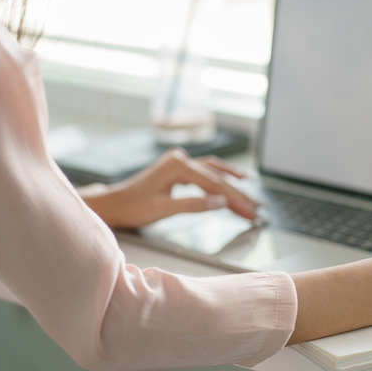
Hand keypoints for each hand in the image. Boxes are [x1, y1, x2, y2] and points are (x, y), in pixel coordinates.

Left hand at [81, 149, 257, 228]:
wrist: (115, 204)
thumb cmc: (133, 207)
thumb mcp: (162, 210)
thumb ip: (192, 205)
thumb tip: (219, 203)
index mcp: (177, 165)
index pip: (213, 184)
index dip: (234, 199)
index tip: (249, 210)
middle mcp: (180, 159)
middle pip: (217, 178)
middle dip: (238, 195)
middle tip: (256, 209)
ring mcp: (180, 162)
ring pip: (214, 174)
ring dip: (233, 186)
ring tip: (251, 196)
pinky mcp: (179, 169)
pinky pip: (205, 174)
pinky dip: (220, 181)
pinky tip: (233, 182)